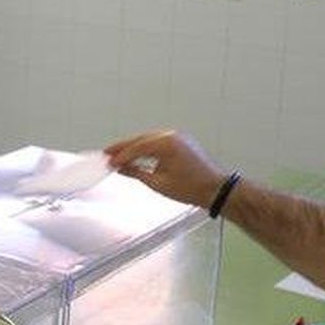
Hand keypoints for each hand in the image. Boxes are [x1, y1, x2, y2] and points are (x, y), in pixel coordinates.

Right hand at [104, 129, 229, 208]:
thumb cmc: (191, 188)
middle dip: (123, 148)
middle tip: (107, 154)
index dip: (120, 155)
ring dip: (134, 147)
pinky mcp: (182, 142)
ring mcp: (178, 137)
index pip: (136, 147)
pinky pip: (158, 141)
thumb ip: (136, 173)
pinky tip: (137, 155)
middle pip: (140, 139)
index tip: (108, 162)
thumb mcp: (158, 183)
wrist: (216, 189)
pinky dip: (146, 148)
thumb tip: (121, 168)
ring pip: (148, 139)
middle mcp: (171, 135)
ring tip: (119, 155)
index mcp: (165, 143)